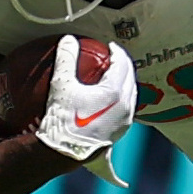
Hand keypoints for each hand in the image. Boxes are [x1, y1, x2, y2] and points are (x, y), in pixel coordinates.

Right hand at [34, 33, 136, 180]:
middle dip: (123, 65)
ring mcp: (125, 121)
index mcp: (115, 92)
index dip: (117, 51)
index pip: (123, 63)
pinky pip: (126, 110)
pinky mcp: (119, 133)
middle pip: (130, 78)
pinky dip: (120, 99)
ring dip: (124, 82)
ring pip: (130, 95)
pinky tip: (109, 100)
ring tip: (111, 77)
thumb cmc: (62, 119)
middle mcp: (126, 106)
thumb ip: (66, 59)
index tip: (110, 46)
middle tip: (111, 58)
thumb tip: (68, 40)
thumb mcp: (61, 85)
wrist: (62, 153)